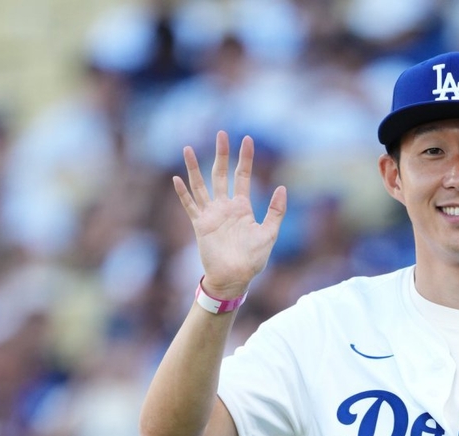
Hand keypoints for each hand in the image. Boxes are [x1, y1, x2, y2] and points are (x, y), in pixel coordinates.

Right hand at [173, 131, 285, 300]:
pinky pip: (190, 205)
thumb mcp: (269, 234)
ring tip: (188, 148)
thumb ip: (276, 211)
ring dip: (195, 167)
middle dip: (222, 154)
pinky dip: (183, 193)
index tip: (247, 139)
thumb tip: (282, 188)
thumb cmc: (253, 260)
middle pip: (221, 174)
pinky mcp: (200, 225)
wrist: (234, 278)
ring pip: (201, 185)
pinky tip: (176, 179)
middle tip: (221, 134)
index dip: (245, 158)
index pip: (243, 176)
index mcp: (242, 208)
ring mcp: (211, 215)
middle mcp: (225, 207)